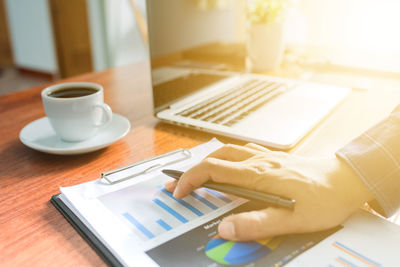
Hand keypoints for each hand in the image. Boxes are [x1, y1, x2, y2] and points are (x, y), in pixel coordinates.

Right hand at [165, 143, 373, 240]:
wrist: (347, 179)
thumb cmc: (324, 198)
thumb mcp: (291, 220)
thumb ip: (256, 223)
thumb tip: (225, 228)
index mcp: (257, 175)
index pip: (213, 170)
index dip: (191, 179)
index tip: (179, 192)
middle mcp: (258, 162)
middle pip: (215, 157)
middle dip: (192, 170)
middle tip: (179, 184)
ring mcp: (266, 157)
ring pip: (228, 151)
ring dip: (208, 161)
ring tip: (197, 174)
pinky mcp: (275, 158)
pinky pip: (244, 150)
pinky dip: (228, 156)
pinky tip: (230, 164)